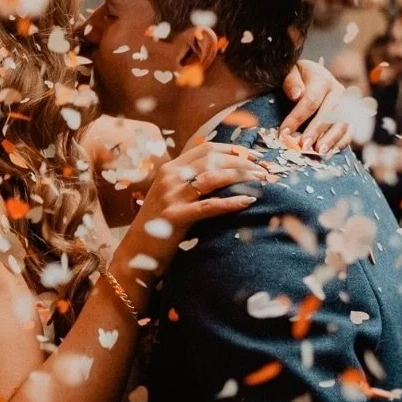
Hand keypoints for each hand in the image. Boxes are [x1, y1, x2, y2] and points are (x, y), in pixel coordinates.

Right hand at [120, 140, 266, 275]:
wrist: (136, 253)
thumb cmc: (159, 226)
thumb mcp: (171, 197)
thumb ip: (189, 183)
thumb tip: (222, 174)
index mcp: (169, 169)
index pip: (206, 149)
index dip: (233, 150)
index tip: (254, 157)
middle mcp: (169, 177)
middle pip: (213, 159)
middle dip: (243, 162)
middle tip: (265, 170)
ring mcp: (171, 196)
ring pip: (213, 178)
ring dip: (241, 177)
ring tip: (263, 182)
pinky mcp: (174, 217)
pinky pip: (209, 206)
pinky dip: (231, 202)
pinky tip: (249, 202)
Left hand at [280, 60, 351, 154]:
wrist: (311, 77)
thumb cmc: (297, 78)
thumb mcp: (290, 73)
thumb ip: (291, 82)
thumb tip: (297, 95)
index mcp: (322, 78)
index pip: (310, 100)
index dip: (297, 117)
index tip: (284, 133)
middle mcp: (338, 91)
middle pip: (330, 113)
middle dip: (316, 131)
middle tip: (304, 146)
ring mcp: (346, 104)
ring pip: (342, 123)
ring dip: (331, 139)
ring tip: (319, 152)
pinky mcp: (349, 117)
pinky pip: (349, 131)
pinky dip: (340, 143)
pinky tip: (329, 152)